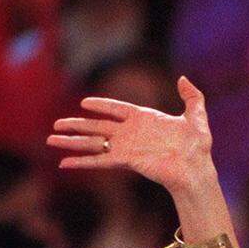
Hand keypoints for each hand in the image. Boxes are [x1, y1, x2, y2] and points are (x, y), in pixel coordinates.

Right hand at [48, 75, 213, 196]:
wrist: (196, 169)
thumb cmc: (198, 146)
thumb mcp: (197, 116)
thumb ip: (192, 97)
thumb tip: (183, 78)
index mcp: (144, 118)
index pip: (117, 109)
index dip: (101, 105)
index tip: (84, 103)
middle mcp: (131, 133)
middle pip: (97, 126)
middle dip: (76, 125)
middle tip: (56, 124)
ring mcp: (126, 147)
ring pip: (93, 142)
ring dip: (72, 142)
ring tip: (51, 140)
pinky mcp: (125, 161)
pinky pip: (99, 160)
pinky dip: (82, 162)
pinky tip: (64, 163)